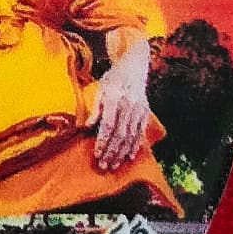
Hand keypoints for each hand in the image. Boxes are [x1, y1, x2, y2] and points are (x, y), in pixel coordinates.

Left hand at [85, 50, 149, 172]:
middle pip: (120, 134)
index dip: (102, 141)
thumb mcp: (100, 89)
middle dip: (111, 152)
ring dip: (121, 153)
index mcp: (114, 98)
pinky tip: (128, 157)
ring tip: (113, 165)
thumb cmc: (112, 79)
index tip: (96, 154)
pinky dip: (134, 146)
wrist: (133, 67)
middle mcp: (129, 105)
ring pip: (130, 136)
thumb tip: (87, 127)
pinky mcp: (145, 113)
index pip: (108, 125)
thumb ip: (95, 108)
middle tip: (103, 166)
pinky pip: (140, 133)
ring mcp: (139, 110)